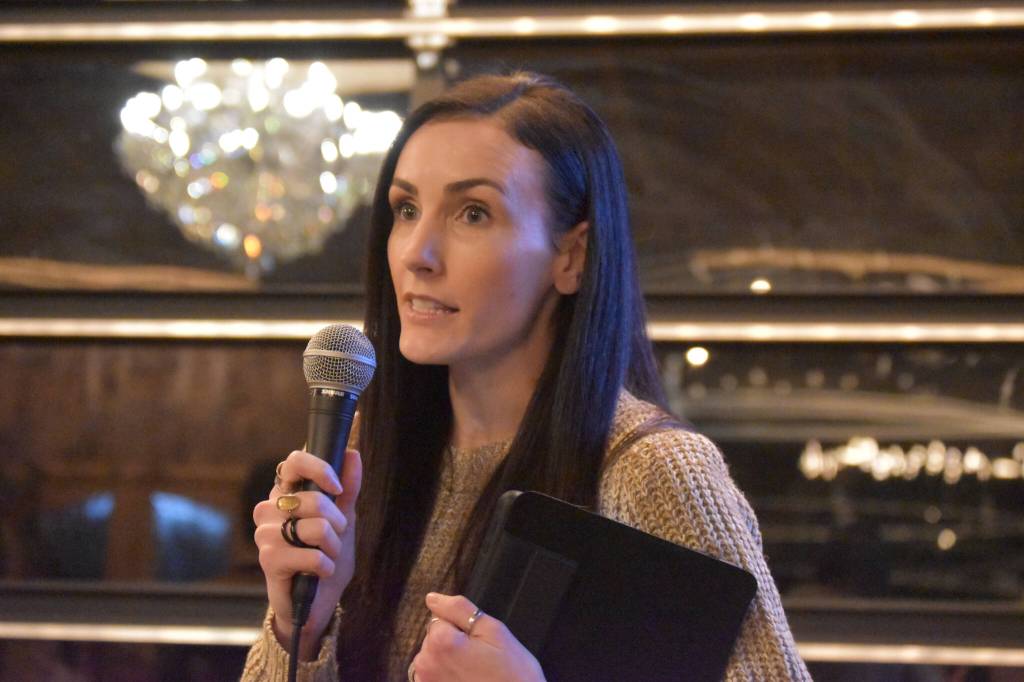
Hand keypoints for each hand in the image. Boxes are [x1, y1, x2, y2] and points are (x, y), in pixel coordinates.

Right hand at [252, 448, 362, 658]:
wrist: (317, 599)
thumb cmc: (326, 554)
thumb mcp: (344, 517)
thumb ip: (348, 487)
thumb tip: (352, 453)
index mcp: (285, 493)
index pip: (294, 461)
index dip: (320, 469)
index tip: (337, 488)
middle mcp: (269, 509)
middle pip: (314, 499)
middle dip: (338, 522)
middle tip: (335, 537)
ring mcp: (265, 534)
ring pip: (316, 528)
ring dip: (333, 546)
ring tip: (327, 557)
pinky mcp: (269, 560)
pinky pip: (312, 556)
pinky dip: (325, 566)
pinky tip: (318, 573)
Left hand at [410, 593, 544, 681]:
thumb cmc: (511, 674)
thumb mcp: (494, 632)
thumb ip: (460, 609)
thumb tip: (432, 598)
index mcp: (441, 641)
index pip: (442, 617)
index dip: (463, 627)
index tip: (480, 643)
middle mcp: (426, 663)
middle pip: (435, 637)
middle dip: (454, 643)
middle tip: (481, 659)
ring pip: (434, 657)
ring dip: (450, 661)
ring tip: (475, 673)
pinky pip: (433, 676)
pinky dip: (447, 677)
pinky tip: (467, 681)